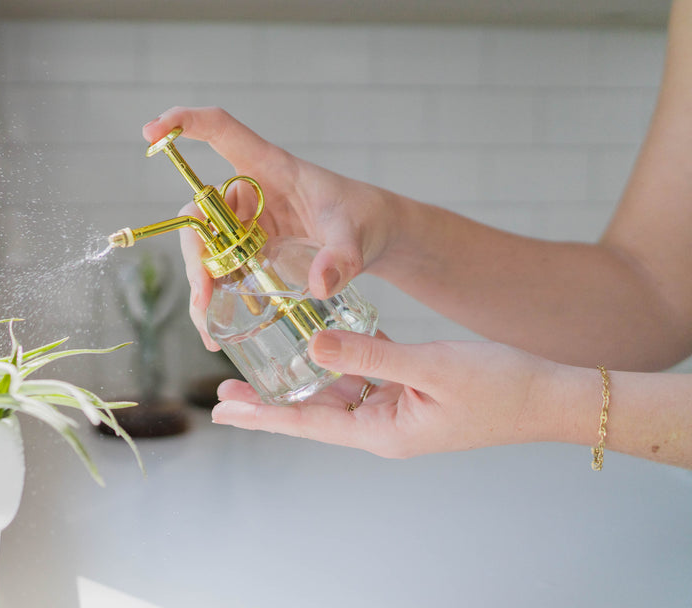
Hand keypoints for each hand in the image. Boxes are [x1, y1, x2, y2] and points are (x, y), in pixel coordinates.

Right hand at [143, 107, 394, 349]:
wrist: (376, 239)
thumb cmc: (365, 219)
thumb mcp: (358, 236)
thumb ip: (343, 257)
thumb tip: (320, 283)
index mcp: (270, 167)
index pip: (220, 131)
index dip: (183, 123)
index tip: (151, 131)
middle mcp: (248, 193)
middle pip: (200, 211)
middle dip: (194, 253)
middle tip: (203, 295)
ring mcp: (245, 223)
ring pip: (204, 246)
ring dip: (199, 283)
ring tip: (207, 325)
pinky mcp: (248, 251)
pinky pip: (219, 270)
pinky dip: (212, 299)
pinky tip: (214, 331)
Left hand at [210, 330, 563, 458]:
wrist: (550, 394)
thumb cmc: (499, 385)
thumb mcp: (429, 365)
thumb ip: (369, 353)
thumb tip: (313, 343)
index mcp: (383, 432)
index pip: (307, 425)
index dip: (263, 416)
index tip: (223, 412)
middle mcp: (383, 427)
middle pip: (312, 413)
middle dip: (270, 402)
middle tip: (223, 394)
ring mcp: (397, 411)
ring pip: (336, 392)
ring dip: (301, 379)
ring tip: (261, 368)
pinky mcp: (411, 392)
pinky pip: (365, 376)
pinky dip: (341, 360)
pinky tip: (320, 343)